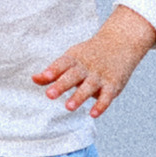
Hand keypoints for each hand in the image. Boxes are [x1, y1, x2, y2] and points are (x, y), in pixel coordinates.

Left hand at [32, 5, 155, 117]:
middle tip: (49, 95)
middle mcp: (86, 67)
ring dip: (79, 96)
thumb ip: (53, 71)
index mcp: (74, 59)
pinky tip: (93, 114)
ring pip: (89, 86)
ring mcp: (100, 76)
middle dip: (61, 85)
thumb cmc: (89, 55)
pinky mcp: (113, 85)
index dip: (53, 70)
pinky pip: (107, 96)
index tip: (44, 77)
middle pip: (73, 76)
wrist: (121, 42)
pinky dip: (101, 105)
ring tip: (68, 107)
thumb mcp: (71, 59)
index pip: (62, 63)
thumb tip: (34, 79)